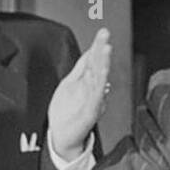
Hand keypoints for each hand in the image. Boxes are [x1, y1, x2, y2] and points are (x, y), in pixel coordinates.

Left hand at [49, 28, 111, 161]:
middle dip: (101, 49)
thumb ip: (80, 69)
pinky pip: (97, 95)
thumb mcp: (70, 84)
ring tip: (106, 49)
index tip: (103, 32)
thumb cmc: (67, 113)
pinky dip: (101, 85)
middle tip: (105, 35)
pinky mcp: (91, 111)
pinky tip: (103, 75)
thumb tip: (88, 52)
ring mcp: (93, 99)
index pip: (93, 59)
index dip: (97, 45)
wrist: (64, 137)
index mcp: (86, 81)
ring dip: (103, 63)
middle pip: (98, 65)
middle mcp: (92, 88)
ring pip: (99, 78)